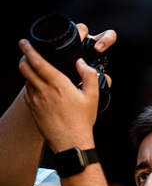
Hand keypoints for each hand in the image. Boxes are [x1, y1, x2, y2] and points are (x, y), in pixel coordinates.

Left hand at [19, 26, 116, 152]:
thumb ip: (89, 75)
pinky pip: (27, 94)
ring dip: (29, 74)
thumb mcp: (92, 96)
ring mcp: (35, 102)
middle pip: (24, 68)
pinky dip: (31, 88)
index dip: (28, 49)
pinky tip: (41, 92)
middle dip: (24, 58)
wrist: (71, 142)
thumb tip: (81, 63)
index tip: (25, 43)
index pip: (36, 61)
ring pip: (25, 81)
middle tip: (28, 55)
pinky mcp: (33, 111)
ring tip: (38, 75)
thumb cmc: (81, 121)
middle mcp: (43, 91)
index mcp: (58, 84)